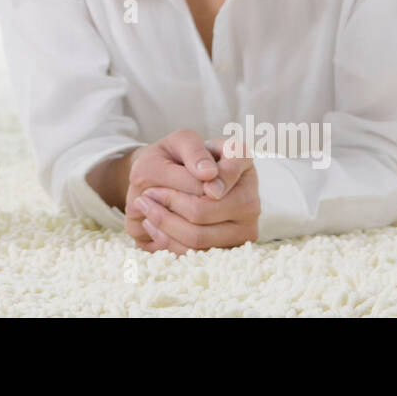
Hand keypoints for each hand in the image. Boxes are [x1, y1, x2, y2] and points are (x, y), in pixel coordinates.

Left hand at [124, 132, 259, 252]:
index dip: (194, 182)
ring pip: (197, 237)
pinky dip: (165, 239)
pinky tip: (152, 223)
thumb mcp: (181, 141)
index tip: (168, 180)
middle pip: (204, 212)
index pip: (224, 174)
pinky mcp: (228, 250)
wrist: (173, 178)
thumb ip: (194, 150)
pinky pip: (193, 254)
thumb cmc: (179, 157)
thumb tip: (208, 174)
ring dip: (163, 222)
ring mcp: (243, 228)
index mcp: (242, 161)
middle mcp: (250, 197)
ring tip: (145, 207)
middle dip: (169, 203)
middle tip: (147, 193)